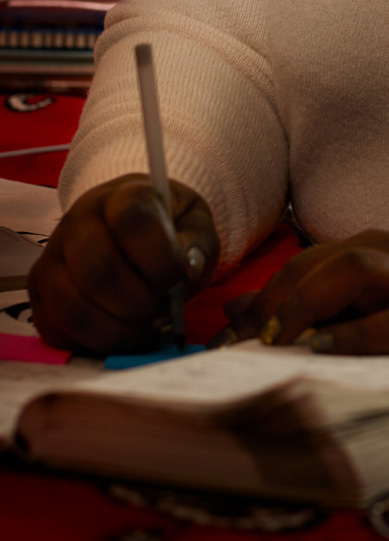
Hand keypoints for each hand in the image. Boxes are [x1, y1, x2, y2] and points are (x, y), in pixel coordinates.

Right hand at [28, 175, 218, 354]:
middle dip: (140, 303)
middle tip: (163, 311)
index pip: (132, 221)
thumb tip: (187, 269)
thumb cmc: (167, 228)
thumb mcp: (195, 225)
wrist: (130, 228)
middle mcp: (77, 221)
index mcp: (121, 195)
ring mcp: (51, 256)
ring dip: (118, 331)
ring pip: (74, 307)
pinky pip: (57, 330)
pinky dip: (93, 344)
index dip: (160, 258)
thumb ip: (198, 244)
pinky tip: (121, 335)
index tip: (179, 277)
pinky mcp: (38, 291)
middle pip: (98, 270)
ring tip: (145, 328)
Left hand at [220, 232, 388, 354]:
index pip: (306, 263)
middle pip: (328, 260)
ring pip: (362, 269)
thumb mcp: (357, 324)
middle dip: (280, 300)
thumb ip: (304, 313)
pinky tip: (324, 352)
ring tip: (282, 341)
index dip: (261, 300)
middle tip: (250, 344)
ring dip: (311, 303)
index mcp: (378, 252)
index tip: (226, 343)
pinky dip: (355, 336)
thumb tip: (235, 311)